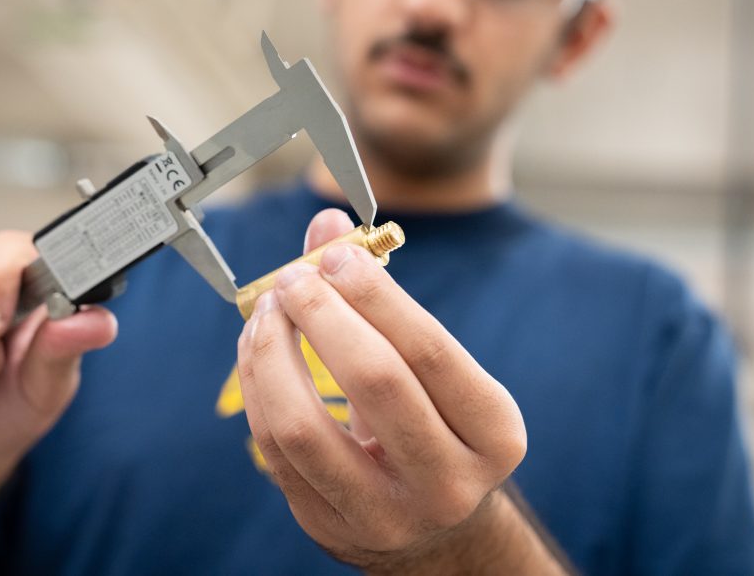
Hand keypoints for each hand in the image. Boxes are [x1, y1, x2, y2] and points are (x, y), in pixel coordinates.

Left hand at [237, 210, 526, 570]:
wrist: (435, 528)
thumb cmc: (435, 423)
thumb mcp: (433, 369)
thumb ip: (383, 295)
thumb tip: (327, 225)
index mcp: (495, 433)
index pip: (429, 350)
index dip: (375, 295)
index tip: (335, 257)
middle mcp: (449, 482)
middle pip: (375, 382)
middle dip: (323, 315)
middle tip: (293, 278)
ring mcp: (385, 515)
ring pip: (306, 427)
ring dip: (273, 353)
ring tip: (267, 310)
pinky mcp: (328, 526)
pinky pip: (274, 450)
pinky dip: (258, 387)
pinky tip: (258, 348)